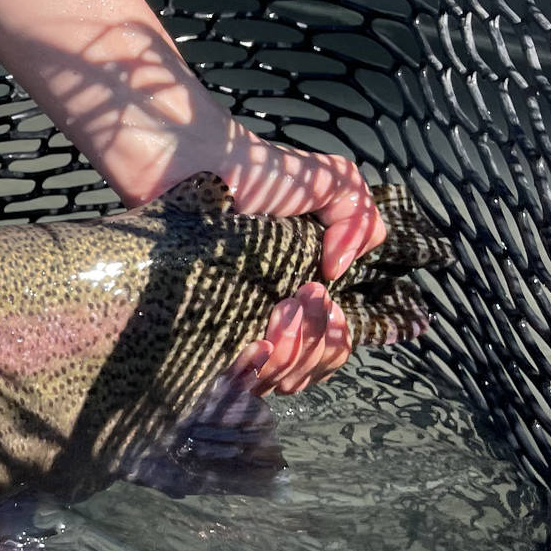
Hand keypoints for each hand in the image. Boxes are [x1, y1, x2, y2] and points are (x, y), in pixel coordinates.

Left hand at [155, 126, 382, 396]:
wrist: (190, 168)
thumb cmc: (257, 174)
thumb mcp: (329, 182)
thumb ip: (359, 219)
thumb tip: (340, 271)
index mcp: (302, 297)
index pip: (330, 348)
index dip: (336, 342)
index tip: (330, 309)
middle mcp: (270, 322)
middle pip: (310, 369)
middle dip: (318, 342)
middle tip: (303, 296)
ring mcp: (235, 333)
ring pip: (279, 380)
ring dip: (292, 351)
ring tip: (279, 309)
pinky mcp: (202, 341)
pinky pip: (238, 382)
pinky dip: (257, 367)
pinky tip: (255, 341)